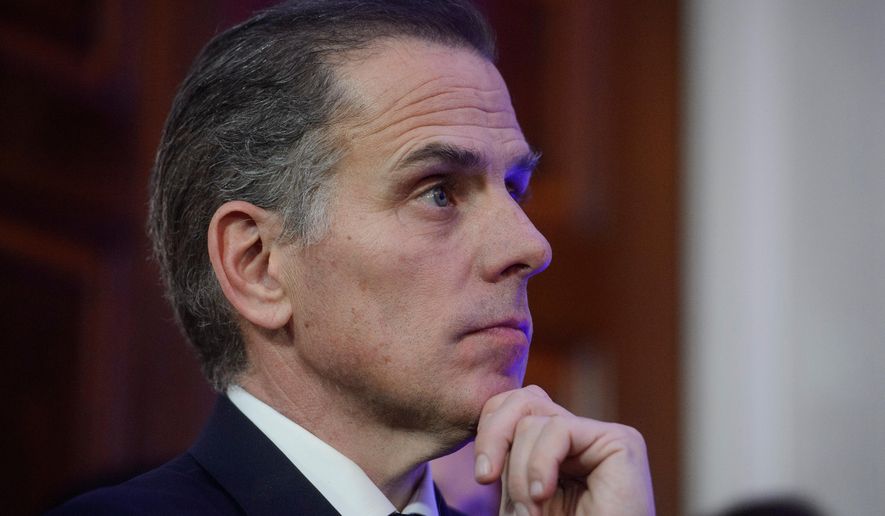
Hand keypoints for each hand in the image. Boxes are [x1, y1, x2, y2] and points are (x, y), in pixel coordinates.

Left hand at [473, 385, 654, 515]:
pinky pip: (558, 429)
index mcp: (557, 447)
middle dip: (493, 437)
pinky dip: (539, 464)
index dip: (489, 430)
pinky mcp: (621, 442)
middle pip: (522, 400)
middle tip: (484, 478)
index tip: (482, 476)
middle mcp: (581, 437)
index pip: (514, 406)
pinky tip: (542, 494)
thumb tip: (488, 413)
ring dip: (519, 471)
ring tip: (529, 510)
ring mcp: (602, 437)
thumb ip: (507, 456)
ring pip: (534, 420)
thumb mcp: (518, 494)